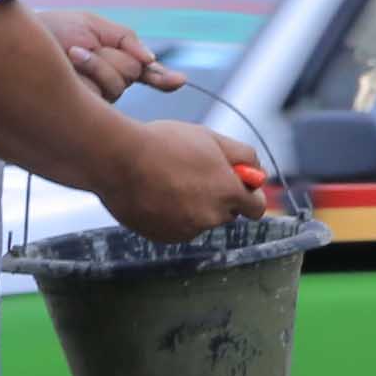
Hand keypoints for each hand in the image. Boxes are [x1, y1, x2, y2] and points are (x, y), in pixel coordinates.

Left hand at [34, 8, 181, 102]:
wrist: (17, 41)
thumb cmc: (49, 32)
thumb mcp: (90, 25)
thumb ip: (126, 38)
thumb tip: (152, 58)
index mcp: (108, 65)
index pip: (140, 73)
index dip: (161, 77)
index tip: (179, 81)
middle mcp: (105, 85)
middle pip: (134, 70)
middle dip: (112, 55)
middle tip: (77, 49)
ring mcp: (96, 100)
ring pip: (122, 80)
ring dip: (97, 62)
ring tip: (69, 54)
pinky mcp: (86, 111)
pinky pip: (108, 87)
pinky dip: (93, 68)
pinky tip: (72, 61)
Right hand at [98, 122, 266, 243]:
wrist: (116, 158)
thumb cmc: (163, 143)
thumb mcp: (210, 138)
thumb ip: (243, 155)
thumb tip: (258, 173)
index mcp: (228, 192)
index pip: (256, 207)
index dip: (248, 195)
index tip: (238, 186)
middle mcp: (212, 217)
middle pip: (227, 213)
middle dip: (218, 198)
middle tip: (194, 175)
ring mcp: (188, 230)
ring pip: (200, 221)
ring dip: (192, 206)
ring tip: (167, 180)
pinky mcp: (165, 237)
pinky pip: (177, 228)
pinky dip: (171, 216)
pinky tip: (154, 194)